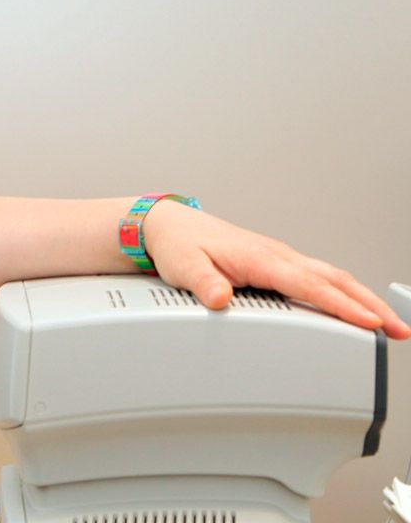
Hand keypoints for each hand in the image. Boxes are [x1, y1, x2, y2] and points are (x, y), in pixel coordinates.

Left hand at [143, 200, 410, 339]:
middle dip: (370, 305)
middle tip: (400, 330)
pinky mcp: (275, 263)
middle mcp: (275, 255)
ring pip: (330, 277)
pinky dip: (342, 292)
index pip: (309, 285)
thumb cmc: (178, 245)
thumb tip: (220, 298)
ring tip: (388, 325)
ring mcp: (278, 258)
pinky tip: (351, 307)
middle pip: (334, 280)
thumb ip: (203, 283)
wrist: (169, 226)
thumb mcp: (184, 267)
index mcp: (260, 257)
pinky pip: (317, 277)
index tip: (370, 324)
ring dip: (361, 299)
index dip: (341, 307)